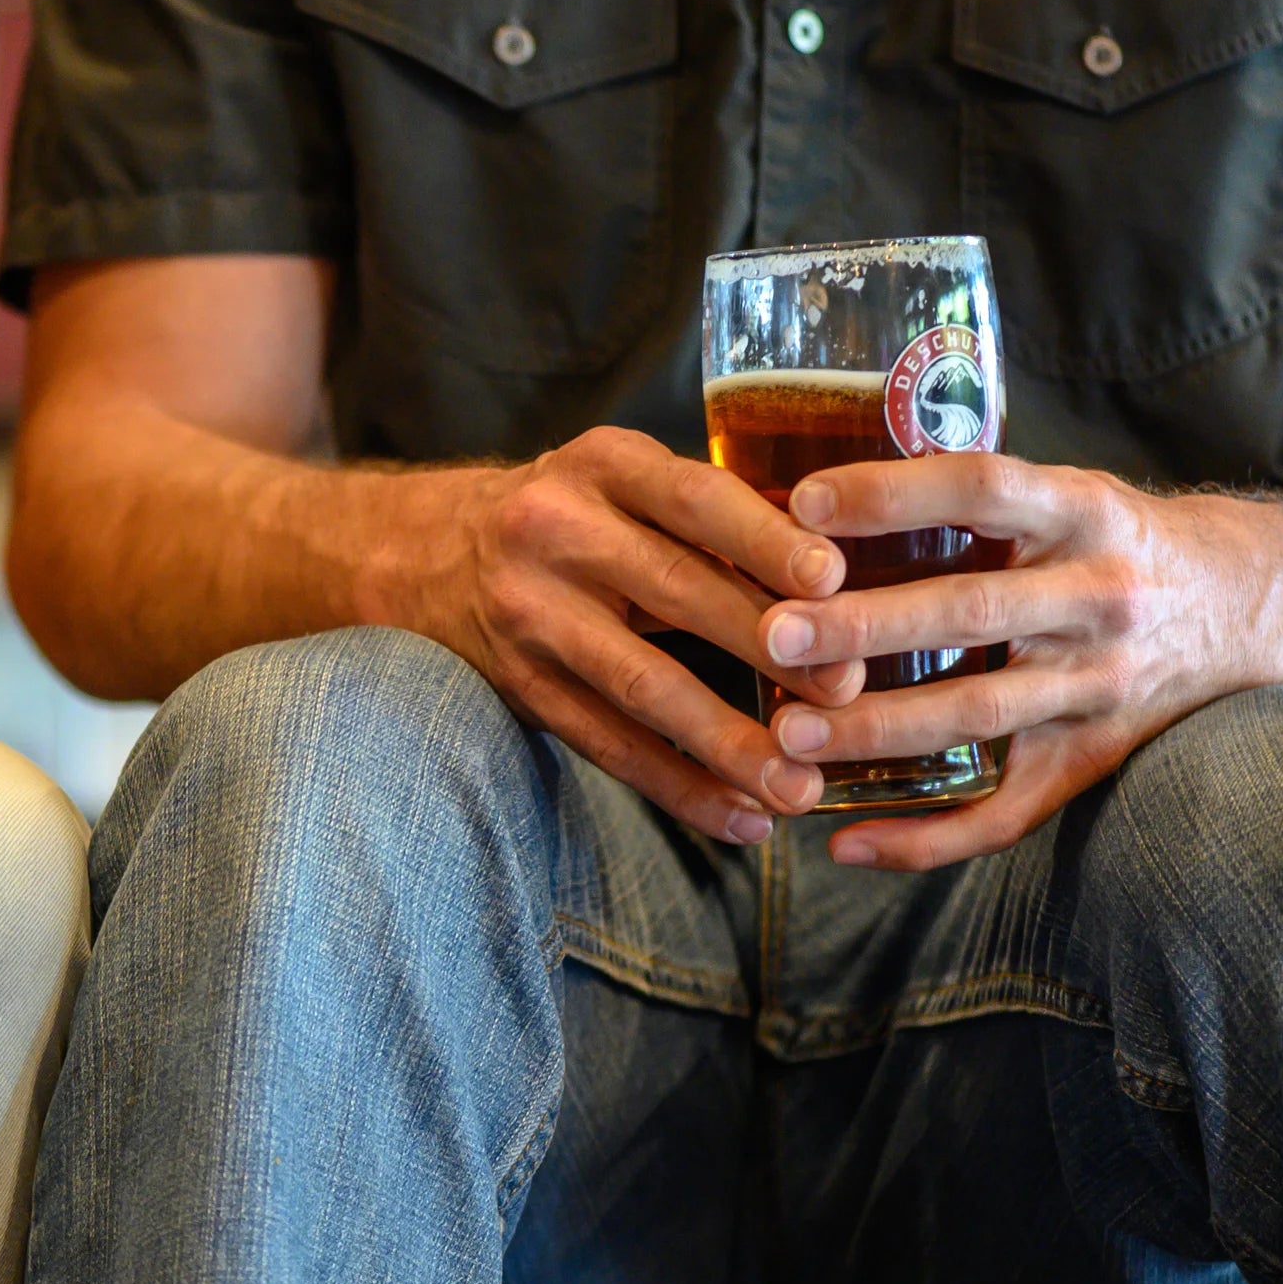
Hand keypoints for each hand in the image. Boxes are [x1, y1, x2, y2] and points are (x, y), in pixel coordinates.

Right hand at [399, 426, 861, 842]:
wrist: (432, 554)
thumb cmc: (577, 513)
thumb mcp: (628, 480)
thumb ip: (716, 515)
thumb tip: (850, 578)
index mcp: (603, 464)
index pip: (694, 498)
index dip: (764, 538)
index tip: (835, 578)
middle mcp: (556, 531)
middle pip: (677, 592)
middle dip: (769, 646)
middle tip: (848, 691)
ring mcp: (531, 615)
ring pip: (643, 685)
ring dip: (729, 742)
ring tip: (802, 785)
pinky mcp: (522, 688)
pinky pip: (609, 747)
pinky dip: (680, 788)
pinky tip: (743, 820)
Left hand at [756, 455, 1251, 869]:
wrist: (1245, 603)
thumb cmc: (1114, 538)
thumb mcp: (1065, 490)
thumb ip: (968, 497)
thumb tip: (812, 499)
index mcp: (1085, 512)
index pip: (985, 490)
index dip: (894, 494)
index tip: (803, 504)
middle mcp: (1101, 597)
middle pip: (971, 613)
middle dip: (865, 627)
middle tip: (774, 634)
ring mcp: (1101, 685)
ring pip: (978, 715)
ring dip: (877, 729)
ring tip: (787, 734)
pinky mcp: (1094, 756)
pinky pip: (1009, 812)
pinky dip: (926, 839)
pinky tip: (846, 842)